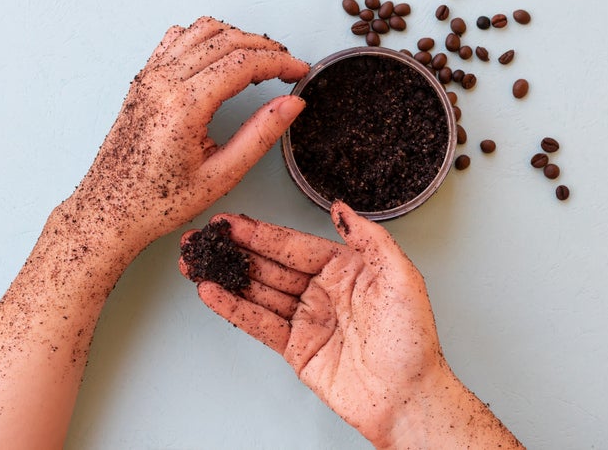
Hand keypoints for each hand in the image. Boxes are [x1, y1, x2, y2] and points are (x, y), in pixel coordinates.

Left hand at [70, 16, 308, 249]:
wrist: (110, 210)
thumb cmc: (159, 201)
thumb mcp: (222, 175)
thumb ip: (260, 134)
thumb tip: (291, 104)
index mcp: (184, 105)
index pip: (243, 62)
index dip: (279, 61)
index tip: (299, 70)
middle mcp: (163, 82)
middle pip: (226, 39)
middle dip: (264, 47)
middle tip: (287, 65)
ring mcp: (149, 77)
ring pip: (201, 31)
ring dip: (236, 38)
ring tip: (259, 61)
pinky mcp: (142, 80)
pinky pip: (177, 39)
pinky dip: (205, 39)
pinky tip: (220, 59)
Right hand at [179, 201, 446, 444]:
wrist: (406, 398)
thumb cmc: (411, 342)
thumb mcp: (402, 278)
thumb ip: (371, 239)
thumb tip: (341, 208)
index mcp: (346, 269)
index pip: (295, 245)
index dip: (261, 233)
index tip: (232, 222)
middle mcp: (324, 290)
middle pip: (271, 265)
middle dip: (236, 251)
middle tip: (204, 238)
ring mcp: (308, 318)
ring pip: (260, 292)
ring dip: (227, 277)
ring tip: (196, 264)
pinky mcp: (296, 347)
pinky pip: (260, 323)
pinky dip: (234, 309)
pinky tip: (212, 294)